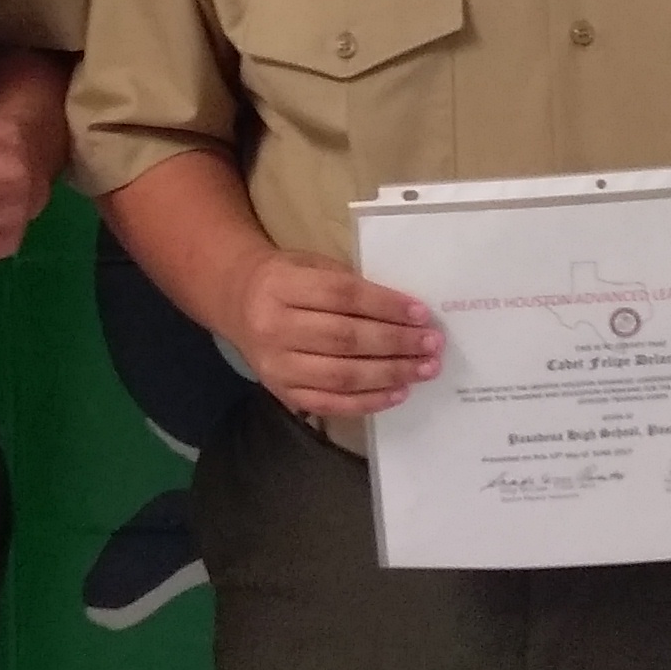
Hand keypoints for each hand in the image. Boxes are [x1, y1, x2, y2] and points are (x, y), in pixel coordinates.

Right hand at [222, 249, 439, 419]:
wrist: (239, 302)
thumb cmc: (287, 280)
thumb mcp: (312, 266)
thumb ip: (351, 286)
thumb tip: (407, 312)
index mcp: (282, 286)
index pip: (342, 297)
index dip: (385, 305)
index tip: (421, 313)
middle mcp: (274, 328)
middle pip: (345, 339)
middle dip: (396, 343)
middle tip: (432, 344)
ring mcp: (276, 366)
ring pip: (341, 375)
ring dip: (390, 374)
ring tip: (424, 369)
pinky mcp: (282, 393)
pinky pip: (330, 404)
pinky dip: (368, 401)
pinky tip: (398, 393)